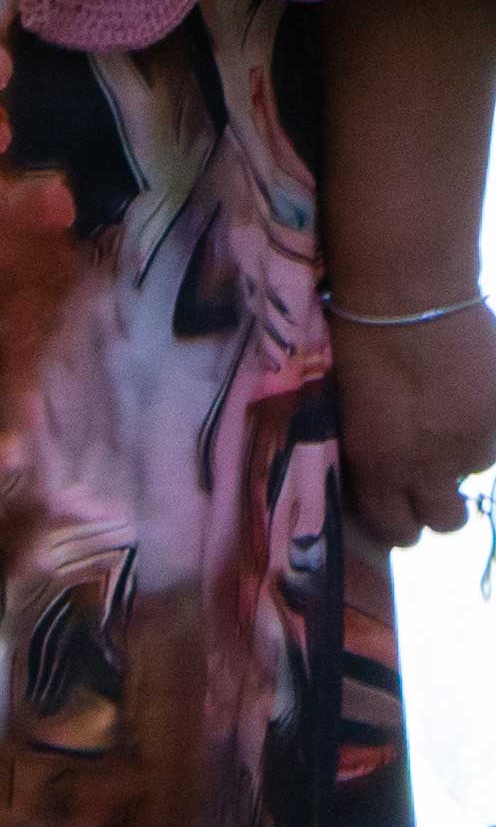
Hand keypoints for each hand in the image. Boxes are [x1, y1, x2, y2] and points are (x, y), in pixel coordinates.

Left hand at [334, 302, 495, 551]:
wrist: (407, 296)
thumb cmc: (353, 339)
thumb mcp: (346, 406)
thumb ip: (367, 446)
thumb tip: (380, 465)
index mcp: (377, 466)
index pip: (396, 530)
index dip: (398, 524)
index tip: (396, 510)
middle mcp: (428, 467)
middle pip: (446, 522)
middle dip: (437, 507)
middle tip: (429, 479)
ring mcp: (473, 443)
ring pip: (473, 471)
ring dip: (459, 455)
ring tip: (443, 414)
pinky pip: (495, 436)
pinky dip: (483, 423)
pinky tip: (466, 392)